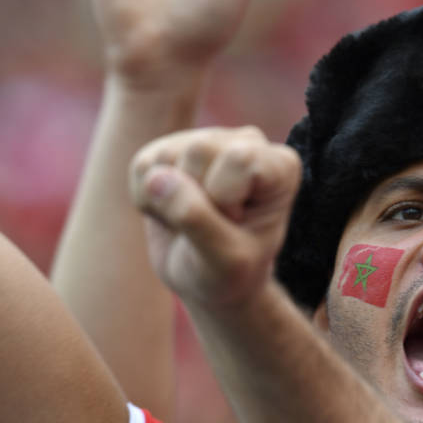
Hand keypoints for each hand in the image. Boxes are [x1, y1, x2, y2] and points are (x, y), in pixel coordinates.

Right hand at [128, 127, 299, 306]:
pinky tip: (171, 211)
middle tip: (212, 224)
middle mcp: (248, 142)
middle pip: (200, 150)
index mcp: (280, 166)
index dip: (226, 200)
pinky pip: (142, 167)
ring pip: (168, 156)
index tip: (237, 225)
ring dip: (169, 202)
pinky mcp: (169, 150)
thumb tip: (156, 177)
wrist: (203, 281)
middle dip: (195, 199)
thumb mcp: (225, 260)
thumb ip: (197, 219)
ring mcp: (207, 141)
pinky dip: (147, 200)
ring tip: (192, 220)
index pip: (241, 159)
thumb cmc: (228, 273)